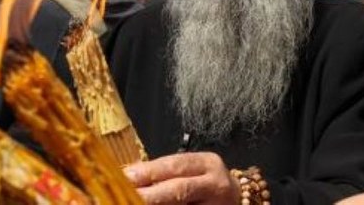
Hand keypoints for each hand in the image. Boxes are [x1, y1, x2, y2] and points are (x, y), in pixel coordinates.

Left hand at [124, 152, 239, 204]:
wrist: (238, 200)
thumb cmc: (205, 184)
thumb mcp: (191, 171)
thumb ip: (165, 173)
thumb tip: (129, 177)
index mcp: (206, 163)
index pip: (174, 165)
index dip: (148, 171)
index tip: (124, 177)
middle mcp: (216, 183)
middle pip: (179, 188)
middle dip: (150, 194)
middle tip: (125, 195)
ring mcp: (218, 204)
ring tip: (135, 203)